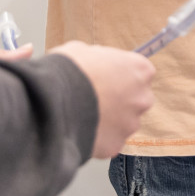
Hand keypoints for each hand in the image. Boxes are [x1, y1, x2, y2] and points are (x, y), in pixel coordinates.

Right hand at [54, 41, 155, 158]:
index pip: (140, 72)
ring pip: (123, 122)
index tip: (108, 77)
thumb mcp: (84, 50)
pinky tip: (79, 129)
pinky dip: (97, 137)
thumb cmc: (69, 70)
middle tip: (95, 98)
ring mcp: (130, 124)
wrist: (51, 99)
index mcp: (140, 70)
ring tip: (83, 115)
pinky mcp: (116, 144)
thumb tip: (97, 63)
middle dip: (120, 99)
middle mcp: (142, 98)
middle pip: (136, 99)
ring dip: (109, 120)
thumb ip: (100, 59)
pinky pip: (108, 140)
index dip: (121, 74)